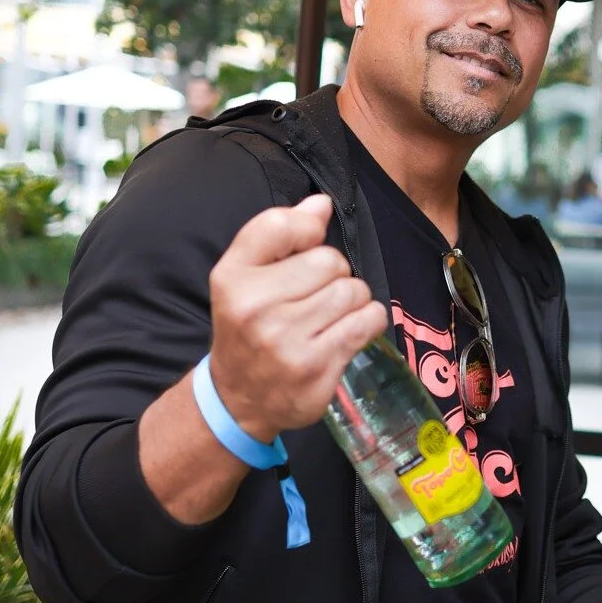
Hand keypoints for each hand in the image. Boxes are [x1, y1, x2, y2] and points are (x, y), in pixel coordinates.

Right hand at [207, 193, 386, 440]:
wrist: (239, 399)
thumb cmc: (249, 326)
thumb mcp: (245, 275)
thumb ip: (281, 232)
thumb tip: (321, 203)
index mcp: (233, 278)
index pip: (282, 225)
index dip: (306, 229)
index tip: (306, 246)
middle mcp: (254, 309)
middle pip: (330, 261)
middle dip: (334, 274)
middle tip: (316, 295)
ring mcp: (286, 343)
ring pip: (353, 291)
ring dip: (352, 300)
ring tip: (330, 316)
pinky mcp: (316, 370)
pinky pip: (368, 322)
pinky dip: (368, 321)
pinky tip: (348, 331)